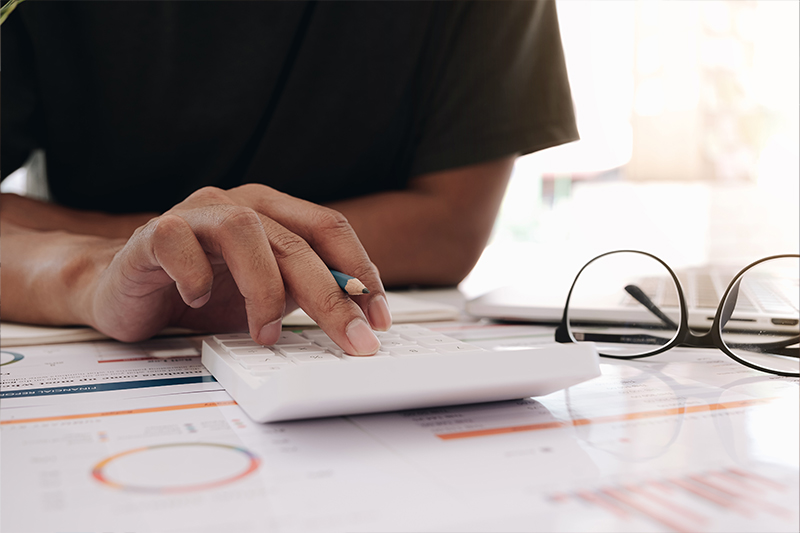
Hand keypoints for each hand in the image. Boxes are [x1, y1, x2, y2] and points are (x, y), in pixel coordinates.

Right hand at [87, 185, 390, 353]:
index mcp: (272, 213)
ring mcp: (196, 214)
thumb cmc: (201, 291)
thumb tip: (359, 319)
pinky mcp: (153, 234)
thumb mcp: (267, 296)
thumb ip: (306, 293)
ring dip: (263, 289)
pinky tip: (197, 301)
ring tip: (263, 333)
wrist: (127, 291)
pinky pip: (177, 241)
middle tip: (351, 338)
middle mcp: (238, 205)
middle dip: (331, 296)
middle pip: (296, 241)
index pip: (330, 228)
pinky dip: (194, 275)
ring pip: (244, 231)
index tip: (378, 318)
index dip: (360, 271)